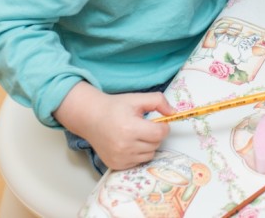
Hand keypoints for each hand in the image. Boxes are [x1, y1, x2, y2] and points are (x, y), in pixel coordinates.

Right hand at [54, 82, 173, 170]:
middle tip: (144, 126)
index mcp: (130, 128)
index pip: (160, 133)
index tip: (157, 121)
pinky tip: (129, 143)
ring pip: (149, 154)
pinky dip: (139, 153)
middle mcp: (124, 146)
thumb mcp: (137, 98)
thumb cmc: (115, 107)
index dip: (163, 126)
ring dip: (148, 145)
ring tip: (136, 134)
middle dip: (155, 134)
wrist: (91, 118)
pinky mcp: (116, 165)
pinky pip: (139, 161)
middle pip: (156, 144)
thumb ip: (159, 101)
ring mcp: (120, 158)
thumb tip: (173, 113)